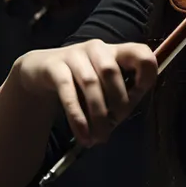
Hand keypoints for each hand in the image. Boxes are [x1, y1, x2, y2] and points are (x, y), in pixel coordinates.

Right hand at [9, 39, 157, 146]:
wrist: (38, 72)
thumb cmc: (80, 82)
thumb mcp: (103, 87)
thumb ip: (120, 97)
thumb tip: (123, 116)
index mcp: (116, 52)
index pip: (141, 53)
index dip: (146, 75)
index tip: (139, 96)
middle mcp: (97, 48)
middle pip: (112, 72)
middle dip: (117, 104)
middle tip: (114, 125)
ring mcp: (74, 55)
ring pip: (91, 83)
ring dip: (98, 115)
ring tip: (98, 138)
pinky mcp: (54, 67)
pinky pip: (68, 92)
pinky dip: (77, 117)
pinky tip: (83, 134)